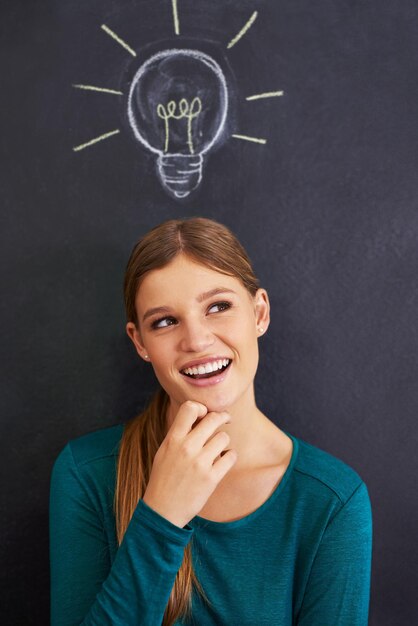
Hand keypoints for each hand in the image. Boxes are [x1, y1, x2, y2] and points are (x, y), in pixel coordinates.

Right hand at [142, 400, 236, 527]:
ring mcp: (200, 463)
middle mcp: (186, 448)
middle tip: (226, 420)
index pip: (190, 408)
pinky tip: (224, 460)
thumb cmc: (164, 478)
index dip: (201, 407)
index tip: (205, 414)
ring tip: (219, 449)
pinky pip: (231, 457)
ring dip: (224, 441)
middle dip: (222, 417)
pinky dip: (230, 457)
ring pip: (224, 437)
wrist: (162, 511)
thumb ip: (180, 434)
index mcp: (173, 439)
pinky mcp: (211, 478)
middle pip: (213, 419)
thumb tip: (200, 415)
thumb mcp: (165, 451)